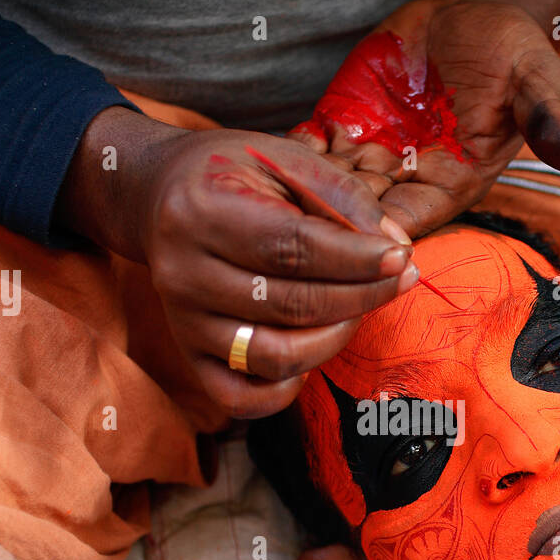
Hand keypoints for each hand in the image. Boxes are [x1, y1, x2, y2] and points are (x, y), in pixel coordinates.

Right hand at [58, 108, 418, 418]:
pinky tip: (310, 353)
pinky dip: (286, 390)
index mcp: (203, 212)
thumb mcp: (283, 160)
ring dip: (333, 340)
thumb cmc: (231, 176)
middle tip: (399, 279)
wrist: (158, 199)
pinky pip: (243, 399)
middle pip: (291, 305)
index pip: (293, 247)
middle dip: (360, 297)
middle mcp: (184, 273)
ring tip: (357, 310)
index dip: (355, 259)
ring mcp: (184, 322)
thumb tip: (397, 250)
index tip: (401, 258)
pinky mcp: (189, 356)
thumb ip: (342, 197)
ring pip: (275, 357)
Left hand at [291, 0, 559, 237]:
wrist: (474, 15)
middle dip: (327, 222)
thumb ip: (547, 121)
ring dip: (301, 195)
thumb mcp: (535, 81)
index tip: (355, 237)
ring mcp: (372, 152)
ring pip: (327, 189)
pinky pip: (312, 149)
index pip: (408, 223)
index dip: (380, 234)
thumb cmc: (513, 54)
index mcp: (451, 185)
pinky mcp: (345, 121)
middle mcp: (407, 179)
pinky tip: (274, 151)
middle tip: (295, 221)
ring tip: (274, 192)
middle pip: (358, 217)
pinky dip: (291, 154)